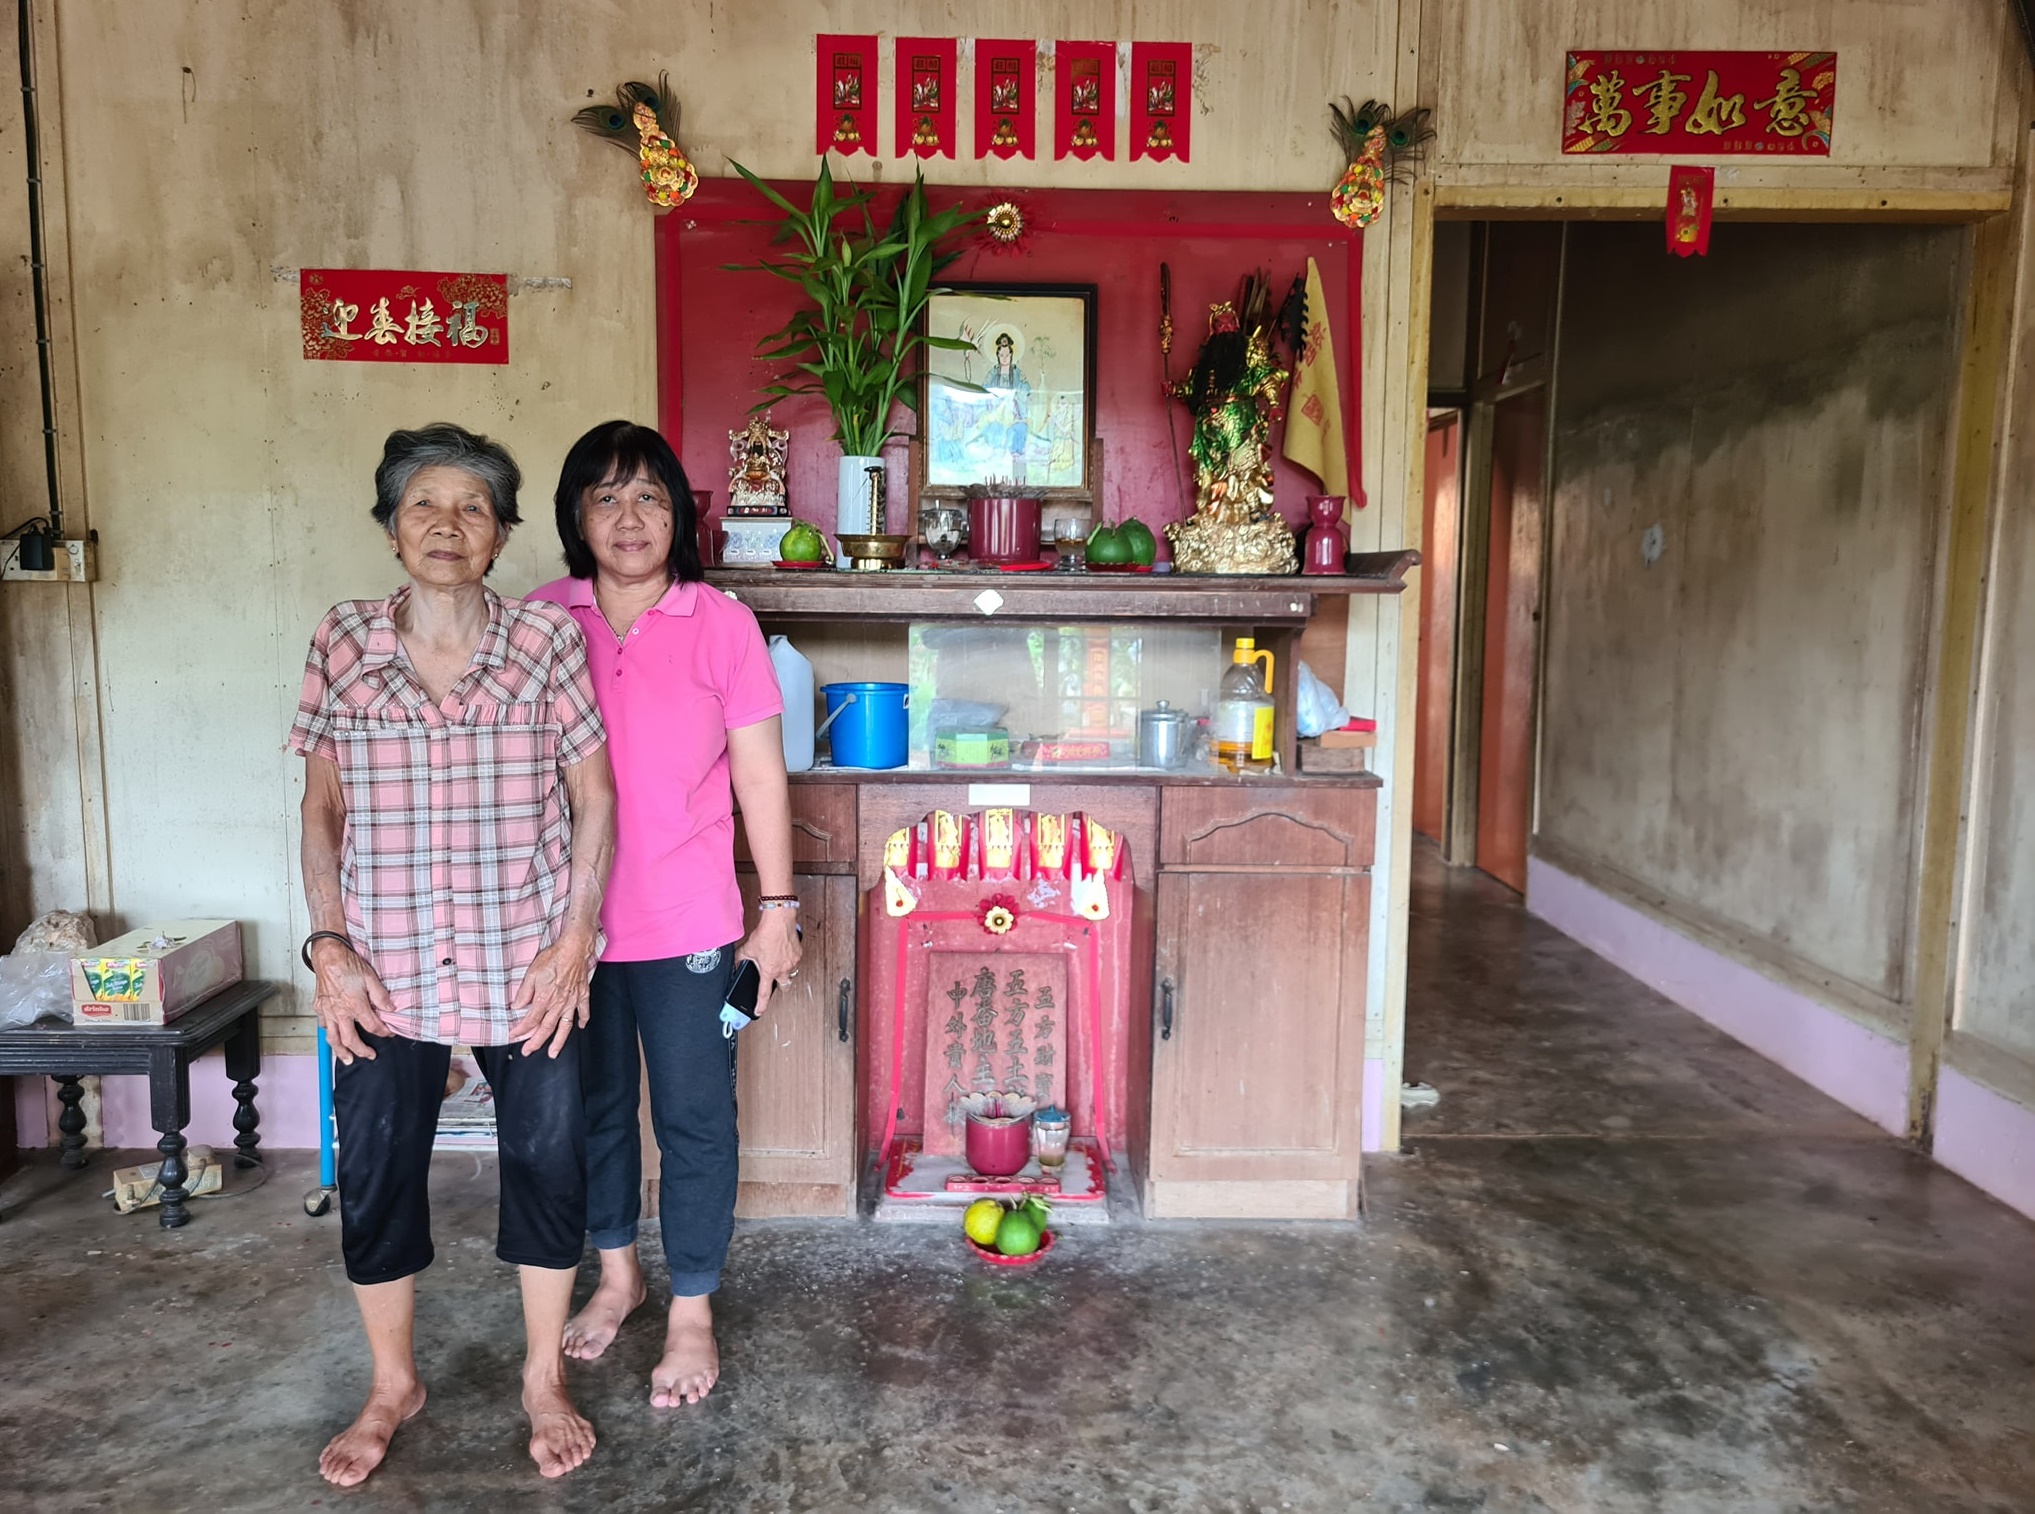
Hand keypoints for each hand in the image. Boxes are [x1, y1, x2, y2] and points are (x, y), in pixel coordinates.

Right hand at [310, 939, 395, 1064]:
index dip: (382, 1032)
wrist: (328, 954)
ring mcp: (327, 1010)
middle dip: (361, 1051)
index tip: (388, 1033)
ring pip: (332, 1037)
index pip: (372, 1026)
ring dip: (340, 1051)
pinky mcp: (319, 1006)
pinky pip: (322, 1024)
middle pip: (350, 1039)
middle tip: (369, 1056)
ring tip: (347, 1059)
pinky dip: (328, 1032)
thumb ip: (381, 996)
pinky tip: (332, 1035)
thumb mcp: (371, 978)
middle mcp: (339, 1011)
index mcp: (355, 1005)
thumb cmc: (348, 963)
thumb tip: (390, 1009)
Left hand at [509, 928, 597, 1057]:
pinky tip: (581, 1026)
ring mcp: (572, 1001)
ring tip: (553, 1053)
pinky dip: (583, 1020)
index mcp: (544, 999)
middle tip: (528, 1052)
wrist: (574, 948)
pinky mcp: (582, 994)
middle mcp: (558, 1004)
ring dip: (559, 1041)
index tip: (513, 1035)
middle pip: (546, 1028)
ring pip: (565, 1026)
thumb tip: (516, 1006)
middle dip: (536, 1042)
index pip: (530, 1020)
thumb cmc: (552, 958)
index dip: (521, 1030)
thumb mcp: (531, 973)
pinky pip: (583, 1011)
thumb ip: (523, 992)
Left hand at [735, 908, 802, 1021]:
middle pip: (784, 987)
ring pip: (790, 973)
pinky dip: (789, 958)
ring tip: (777, 961)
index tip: (758, 1011)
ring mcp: (792, 962)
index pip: (763, 994)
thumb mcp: (747, 948)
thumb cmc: (766, 933)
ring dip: (784, 971)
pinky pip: (794, 960)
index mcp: (769, 971)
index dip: (760, 1005)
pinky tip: (782, 950)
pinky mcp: (798, 954)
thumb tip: (736, 963)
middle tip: (774, 981)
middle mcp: (782, 969)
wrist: (779, 921)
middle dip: (779, 986)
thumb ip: (740, 958)